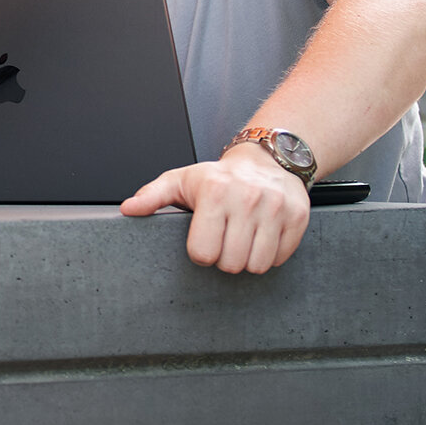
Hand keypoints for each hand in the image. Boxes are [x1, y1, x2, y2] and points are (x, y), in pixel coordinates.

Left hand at [121, 146, 311, 273]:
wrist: (267, 159)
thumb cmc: (220, 176)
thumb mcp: (181, 180)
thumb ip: (152, 196)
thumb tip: (129, 209)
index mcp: (215, 192)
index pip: (203, 253)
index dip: (201, 252)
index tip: (204, 239)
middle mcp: (247, 198)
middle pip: (231, 264)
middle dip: (224, 257)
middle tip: (225, 238)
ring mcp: (276, 208)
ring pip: (257, 265)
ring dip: (248, 259)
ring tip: (243, 237)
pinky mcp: (297, 217)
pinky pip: (279, 258)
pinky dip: (270, 253)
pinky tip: (262, 235)